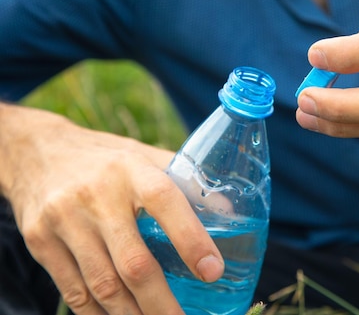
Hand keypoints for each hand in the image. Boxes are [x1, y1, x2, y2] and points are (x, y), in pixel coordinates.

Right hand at [0, 105, 223, 314]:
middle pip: (134, 262)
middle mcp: (97, 194)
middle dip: (161, 303)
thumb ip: (184, 181)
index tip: (213, 271)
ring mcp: (64, 219)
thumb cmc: (106, 160)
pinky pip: (73, 291)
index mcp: (131, 169)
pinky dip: (98, 314)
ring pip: (103, 285)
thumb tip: (230, 212)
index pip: (166, 201)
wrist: (36, 152)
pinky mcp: (40, 241)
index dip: (191, 239)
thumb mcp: (144, 157)